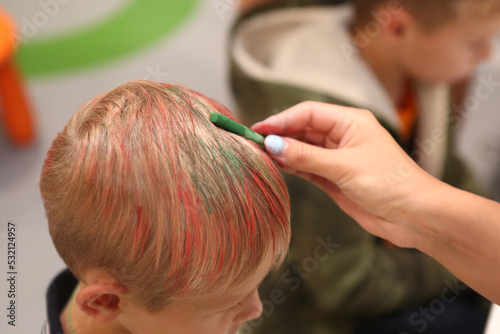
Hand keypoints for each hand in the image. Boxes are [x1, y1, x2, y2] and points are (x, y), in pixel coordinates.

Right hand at [252, 102, 435, 247]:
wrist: (412, 215)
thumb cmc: (388, 182)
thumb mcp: (343, 166)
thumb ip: (306, 156)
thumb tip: (272, 144)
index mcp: (350, 122)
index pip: (309, 113)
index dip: (282, 120)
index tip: (259, 129)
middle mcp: (343, 136)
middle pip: (304, 129)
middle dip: (280, 134)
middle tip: (254, 142)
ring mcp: (338, 157)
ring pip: (304, 148)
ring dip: (284, 151)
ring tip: (261, 154)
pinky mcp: (335, 177)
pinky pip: (308, 166)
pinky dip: (293, 166)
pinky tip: (278, 165)